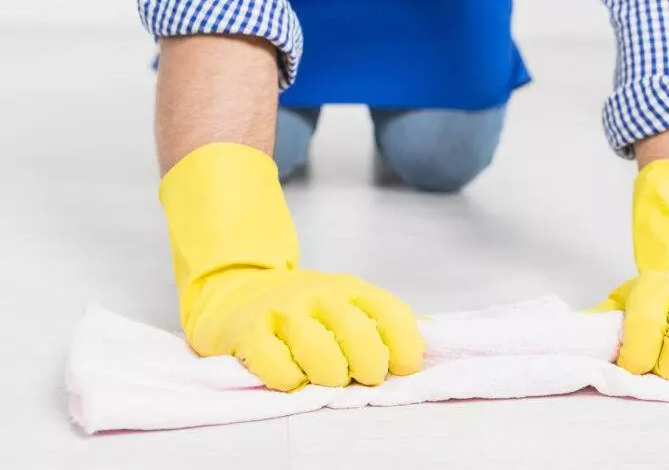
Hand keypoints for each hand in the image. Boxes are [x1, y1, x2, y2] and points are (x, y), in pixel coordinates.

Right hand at [159, 142, 423, 391]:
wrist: (236, 289)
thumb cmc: (304, 307)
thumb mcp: (347, 301)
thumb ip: (383, 318)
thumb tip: (432, 334)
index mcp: (349, 287)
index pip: (391, 312)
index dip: (406, 346)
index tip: (404, 368)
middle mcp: (318, 294)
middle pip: (359, 337)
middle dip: (369, 367)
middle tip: (362, 377)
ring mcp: (282, 311)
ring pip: (321, 355)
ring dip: (331, 378)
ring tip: (327, 379)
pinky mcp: (247, 332)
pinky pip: (276, 367)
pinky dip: (290, 381)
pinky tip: (292, 378)